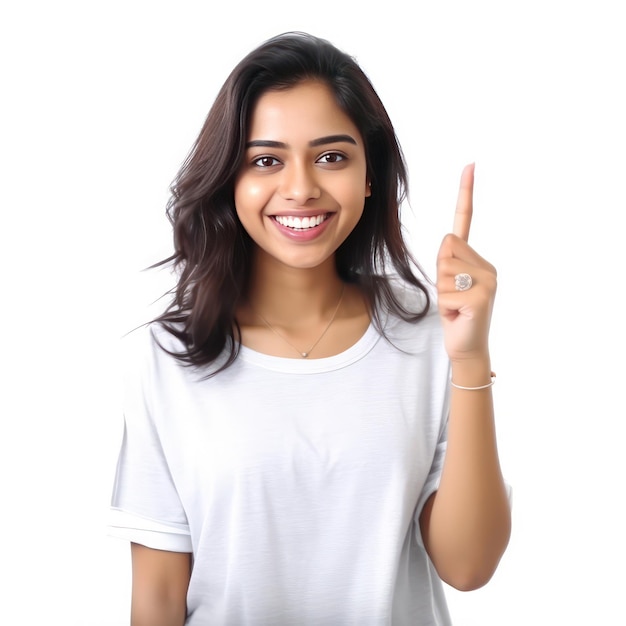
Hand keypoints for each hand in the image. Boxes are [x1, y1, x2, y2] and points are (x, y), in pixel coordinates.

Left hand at [436, 163, 496, 361]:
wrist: (466, 347)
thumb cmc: (455, 314)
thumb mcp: (447, 283)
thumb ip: (447, 260)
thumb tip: (449, 239)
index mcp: (478, 260)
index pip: (466, 222)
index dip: (465, 193)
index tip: (469, 165)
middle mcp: (487, 266)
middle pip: (445, 247)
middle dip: (439, 274)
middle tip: (451, 296)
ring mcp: (487, 280)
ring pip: (444, 268)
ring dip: (441, 290)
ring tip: (454, 306)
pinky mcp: (481, 295)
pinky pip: (445, 289)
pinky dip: (445, 305)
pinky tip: (458, 314)